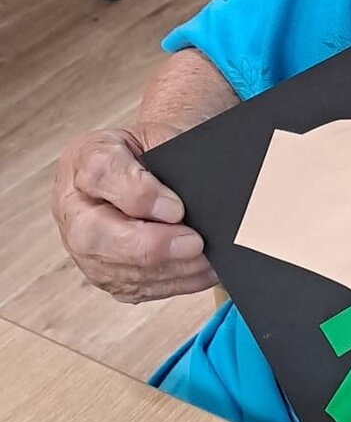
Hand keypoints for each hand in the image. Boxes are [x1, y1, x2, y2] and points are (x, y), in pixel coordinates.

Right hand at [52, 123, 216, 304]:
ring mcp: (82, 244)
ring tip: (205, 261)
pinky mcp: (102, 271)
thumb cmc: (157, 149)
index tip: (178, 208)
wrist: (150, 164)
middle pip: (93, 234)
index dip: (139, 195)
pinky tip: (199, 274)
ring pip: (112, 270)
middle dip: (149, 245)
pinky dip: (169, 284)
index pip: (100, 174)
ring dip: (165, 270)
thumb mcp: (164, 134)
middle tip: (193, 243)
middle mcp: (74, 204)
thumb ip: (174, 154)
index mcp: (86, 157)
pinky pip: (130, 288)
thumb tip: (196, 195)